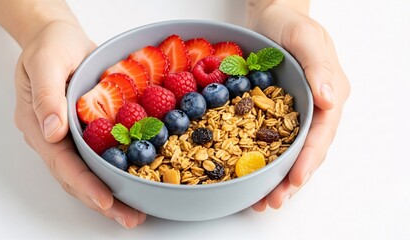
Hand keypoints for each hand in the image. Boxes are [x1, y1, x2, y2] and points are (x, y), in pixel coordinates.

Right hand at [14, 20, 145, 227]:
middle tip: (130, 218)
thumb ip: (47, 97)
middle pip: (78, 177)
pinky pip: (104, 154)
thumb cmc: (50, 46)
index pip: (62, 164)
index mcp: (39, 126)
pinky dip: (119, 170)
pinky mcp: (90, 129)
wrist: (62, 38)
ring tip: (136, 211)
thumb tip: (52, 134)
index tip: (105, 201)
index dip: (84, 184)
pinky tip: (138, 179)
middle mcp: (56, 138)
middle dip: (103, 201)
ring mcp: (73, 136)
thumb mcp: (45, 63)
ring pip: (91, 171)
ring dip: (113, 193)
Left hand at [247, 3, 350, 210]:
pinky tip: (250, 174)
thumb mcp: (305, 38)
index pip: (322, 134)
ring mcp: (296, 111)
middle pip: (308, 150)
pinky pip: (272, 140)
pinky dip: (264, 160)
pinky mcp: (276, 111)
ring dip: (278, 178)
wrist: (272, 17)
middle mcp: (315, 108)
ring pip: (291, 151)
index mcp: (329, 94)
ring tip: (262, 200)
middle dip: (292, 179)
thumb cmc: (291, 23)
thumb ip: (319, 66)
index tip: (294, 179)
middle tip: (273, 201)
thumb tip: (330, 99)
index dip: (309, 158)